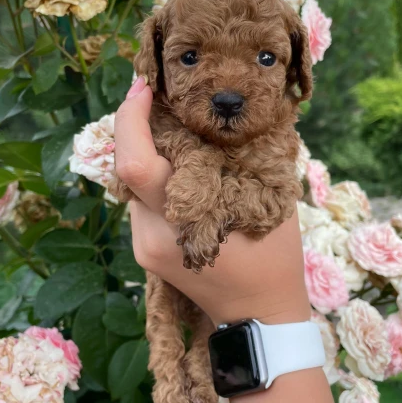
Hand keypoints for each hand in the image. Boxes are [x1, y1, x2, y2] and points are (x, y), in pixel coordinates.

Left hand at [114, 76, 311, 325]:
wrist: (259, 316)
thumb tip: (222, 114)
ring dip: (153, 157)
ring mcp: (142, 246)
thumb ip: (237, 158)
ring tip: (184, 140)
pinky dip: (158, 182)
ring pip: (135, 185)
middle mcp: (150, 233)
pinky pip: (142, 203)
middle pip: (127, 167)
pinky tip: (185, 178)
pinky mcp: (143, 252)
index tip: (144, 86)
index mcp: (180, 217)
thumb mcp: (265, 200)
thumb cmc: (274, 258)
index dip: (130, 118)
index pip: (134, 162)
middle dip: (139, 128)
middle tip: (163, 101)